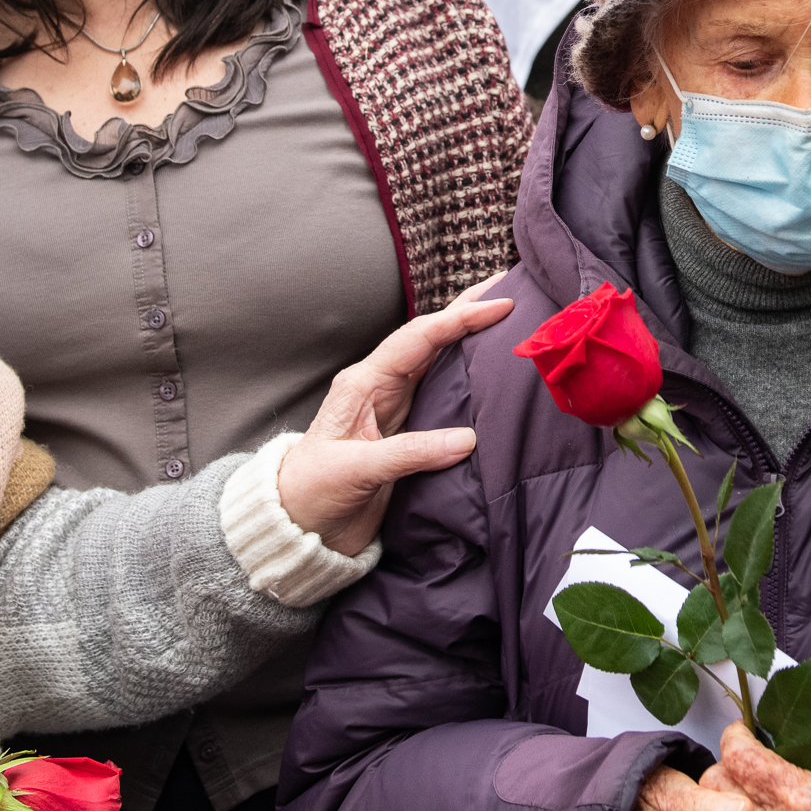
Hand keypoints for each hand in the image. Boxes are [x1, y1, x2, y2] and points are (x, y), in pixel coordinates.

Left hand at [277, 283, 510, 553]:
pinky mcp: (408, 431)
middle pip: (432, 338)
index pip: (418, 339)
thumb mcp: (357, 470)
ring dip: (472, 338)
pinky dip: (470, 376)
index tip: (500, 305)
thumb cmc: (313, 491)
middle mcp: (381, 386)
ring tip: (509, 315)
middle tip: (510, 284)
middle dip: (468, 310)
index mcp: (364, 383)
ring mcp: (395, 407)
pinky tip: (492, 368)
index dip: (460, 319)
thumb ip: (410, 453)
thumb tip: (468, 439)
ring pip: (440, 362)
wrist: (300, 526)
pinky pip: (444, 394)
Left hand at [696, 722, 810, 810]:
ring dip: (718, 800)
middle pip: (716, 784)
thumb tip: (762, 709)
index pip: (739, 756)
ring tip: (742, 796)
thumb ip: (797, 732)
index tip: (739, 733)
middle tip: (740, 767)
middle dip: (724, 768)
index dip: (735, 736)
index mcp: (801, 796)